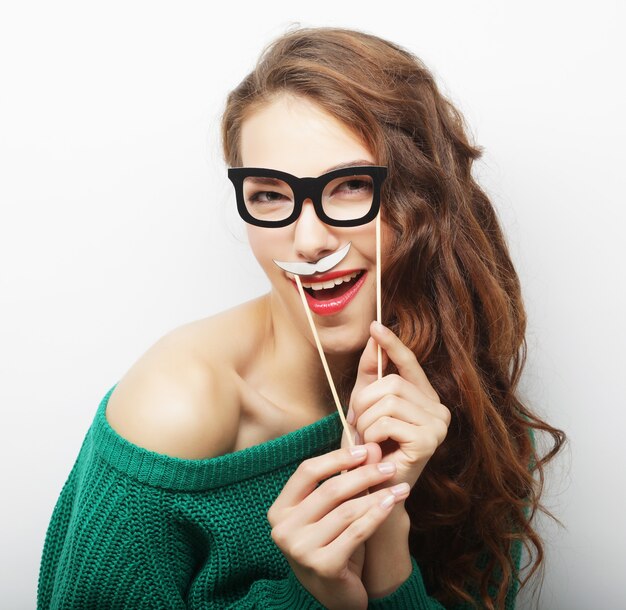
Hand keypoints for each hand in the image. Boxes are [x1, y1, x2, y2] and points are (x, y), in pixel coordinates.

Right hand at [267, 444, 410, 609]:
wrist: (334, 596)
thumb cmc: (332, 545)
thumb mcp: (332, 512)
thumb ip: (344, 480)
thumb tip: (369, 446)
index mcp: (280, 510)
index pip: (307, 471)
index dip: (337, 457)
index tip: (364, 450)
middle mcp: (284, 529)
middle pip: (329, 490)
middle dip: (364, 474)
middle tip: (388, 467)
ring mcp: (301, 549)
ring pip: (346, 510)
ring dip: (377, 494)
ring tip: (399, 485)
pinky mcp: (323, 566)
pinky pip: (356, 531)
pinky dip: (377, 514)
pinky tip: (393, 503)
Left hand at [347, 321, 451, 492]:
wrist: (372, 490)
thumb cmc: (370, 449)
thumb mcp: (366, 405)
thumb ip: (371, 372)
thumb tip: (374, 334)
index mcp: (425, 398)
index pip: (409, 363)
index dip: (392, 344)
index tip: (375, 326)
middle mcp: (438, 409)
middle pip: (391, 383)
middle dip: (363, 402)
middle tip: (358, 424)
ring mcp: (437, 425)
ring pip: (387, 401)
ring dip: (365, 420)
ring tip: (366, 439)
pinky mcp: (429, 441)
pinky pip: (387, 421)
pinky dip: (371, 434)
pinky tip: (375, 449)